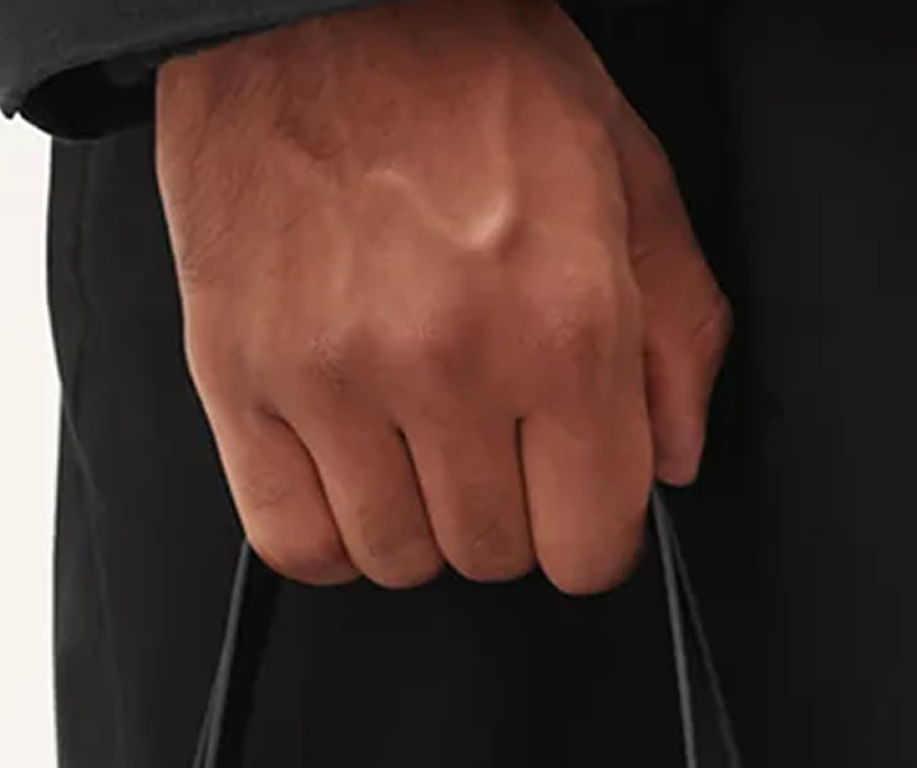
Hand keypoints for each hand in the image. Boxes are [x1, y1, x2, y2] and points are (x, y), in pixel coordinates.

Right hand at [152, 0, 732, 595]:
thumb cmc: (465, 60)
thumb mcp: (624, 169)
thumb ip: (676, 328)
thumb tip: (671, 458)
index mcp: (561, 322)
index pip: (589, 546)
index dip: (589, 528)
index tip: (572, 493)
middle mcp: (449, 361)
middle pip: (491, 555)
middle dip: (503, 509)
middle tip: (488, 427)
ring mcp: (335, 376)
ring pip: (394, 558)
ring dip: (412, 517)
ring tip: (411, 426)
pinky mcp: (240, 373)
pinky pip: (294, 538)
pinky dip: (325, 525)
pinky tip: (346, 461)